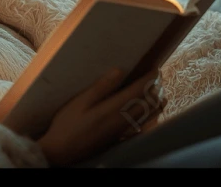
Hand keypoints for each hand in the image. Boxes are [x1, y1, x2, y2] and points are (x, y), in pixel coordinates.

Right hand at [36, 67, 162, 166]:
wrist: (62, 152)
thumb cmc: (67, 125)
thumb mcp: (80, 102)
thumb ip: (101, 86)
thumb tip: (119, 70)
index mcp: (113, 108)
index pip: (140, 90)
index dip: (151, 78)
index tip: (155, 68)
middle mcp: (123, 120)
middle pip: (149, 102)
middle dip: (157, 87)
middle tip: (157, 76)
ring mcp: (123, 130)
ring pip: (150, 115)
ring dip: (157, 100)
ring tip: (158, 89)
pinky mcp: (121, 136)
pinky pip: (143, 123)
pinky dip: (151, 114)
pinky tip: (149, 110)